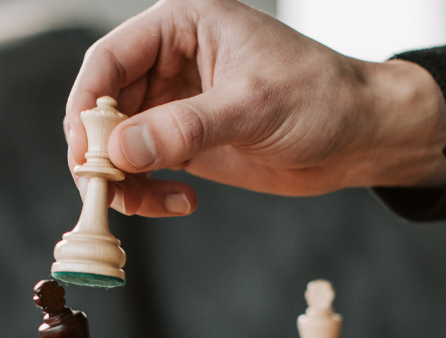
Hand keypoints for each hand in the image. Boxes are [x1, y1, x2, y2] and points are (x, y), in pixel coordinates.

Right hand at [65, 0, 445, 217]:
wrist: (361, 135)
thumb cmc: (321, 97)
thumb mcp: (252, 106)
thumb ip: (184, 127)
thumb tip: (119, 151)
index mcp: (182, 25)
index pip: (108, 60)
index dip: (87, 107)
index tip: (85, 153)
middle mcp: (169, 61)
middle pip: (103, 107)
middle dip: (99, 153)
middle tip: (105, 192)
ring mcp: (173, 103)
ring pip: (116, 144)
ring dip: (121, 181)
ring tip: (147, 204)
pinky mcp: (183, 141)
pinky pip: (141, 169)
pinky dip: (146, 193)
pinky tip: (181, 203)